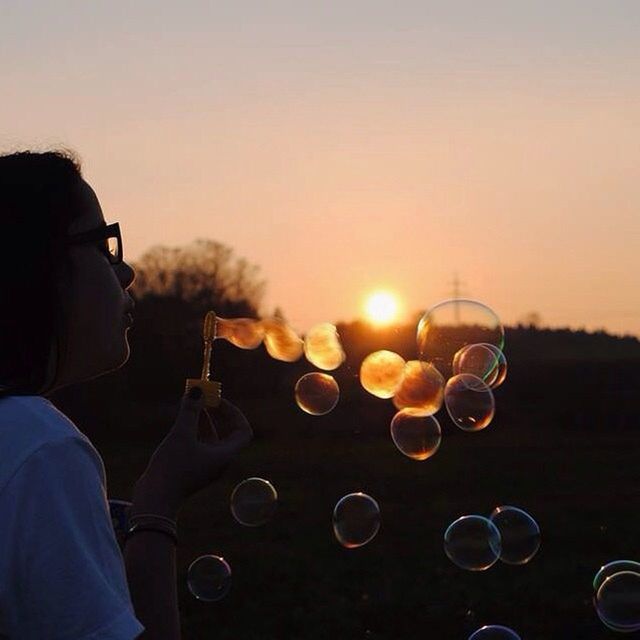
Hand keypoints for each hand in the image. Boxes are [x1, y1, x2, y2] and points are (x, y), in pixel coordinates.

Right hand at [131, 391, 252, 518]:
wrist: (154, 500)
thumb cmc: (172, 468)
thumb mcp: (181, 435)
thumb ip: (190, 411)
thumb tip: (197, 390)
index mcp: (225, 456)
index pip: (242, 430)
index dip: (233, 413)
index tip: (218, 401)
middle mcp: (220, 462)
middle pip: (228, 432)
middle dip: (219, 414)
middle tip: (206, 398)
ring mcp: (206, 467)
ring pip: (212, 438)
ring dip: (205, 420)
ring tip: (193, 404)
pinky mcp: (193, 469)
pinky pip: (200, 445)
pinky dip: (195, 431)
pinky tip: (183, 420)